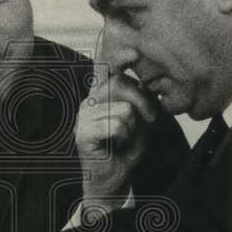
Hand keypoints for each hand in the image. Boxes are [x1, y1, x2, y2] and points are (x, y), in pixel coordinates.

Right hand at [75, 64, 157, 207]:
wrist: (114, 180)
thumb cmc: (126, 149)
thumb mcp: (142, 120)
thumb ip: (143, 99)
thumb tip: (144, 82)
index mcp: (101, 94)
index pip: (105, 62)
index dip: (118, 54)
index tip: (135, 52)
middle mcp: (89, 101)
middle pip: (120, 83)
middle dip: (143, 103)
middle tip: (149, 120)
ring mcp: (82, 116)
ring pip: (124, 109)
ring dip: (132, 128)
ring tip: (124, 138)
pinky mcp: (82, 133)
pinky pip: (117, 126)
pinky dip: (124, 138)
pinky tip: (116, 146)